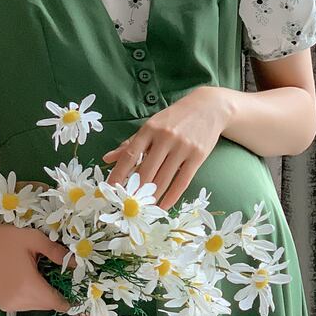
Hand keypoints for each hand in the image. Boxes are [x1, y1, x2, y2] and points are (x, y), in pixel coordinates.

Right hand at [0, 218, 71, 313]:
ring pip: (37, 306)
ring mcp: (9, 304)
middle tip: (64, 279)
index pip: (58, 302)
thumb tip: (76, 263)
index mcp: (28, 287)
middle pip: (48, 305)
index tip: (86, 310)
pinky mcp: (3, 304)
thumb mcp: (35, 240)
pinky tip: (30, 279)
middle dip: (58, 294)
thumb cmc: (4, 239)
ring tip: (41, 275)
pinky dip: (33, 296)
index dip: (73, 304)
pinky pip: (26, 304)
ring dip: (44, 295)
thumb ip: (57, 253)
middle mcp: (19, 300)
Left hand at [101, 86, 230, 209]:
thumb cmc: (175, 118)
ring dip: (152, 197)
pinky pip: (182, 181)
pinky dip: (171, 197)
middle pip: (145, 171)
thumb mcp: (151, 125)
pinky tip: (164, 206)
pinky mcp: (198, 156)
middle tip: (127, 204)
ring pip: (163, 179)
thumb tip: (107, 158)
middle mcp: (165, 138)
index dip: (118, 174)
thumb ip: (130, 143)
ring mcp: (182, 147)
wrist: (209, 107)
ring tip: (143, 208)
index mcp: (149, 129)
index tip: (109, 189)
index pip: (129, 155)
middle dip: (135, 190)